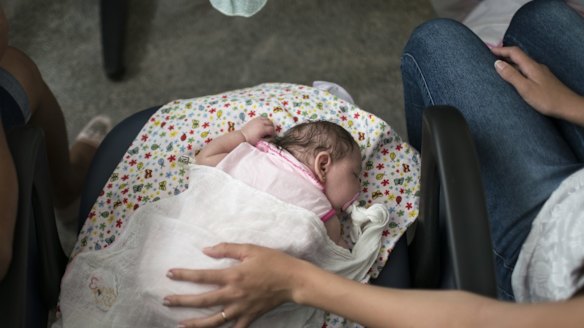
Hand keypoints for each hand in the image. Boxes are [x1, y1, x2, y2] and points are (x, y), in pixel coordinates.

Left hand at [164, 243, 300, 327]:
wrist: (294, 280)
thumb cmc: (273, 261)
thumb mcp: (250, 249)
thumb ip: (227, 249)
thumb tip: (206, 250)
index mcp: (232, 275)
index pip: (202, 276)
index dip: (184, 275)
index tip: (169, 274)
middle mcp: (234, 294)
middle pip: (203, 300)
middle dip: (182, 301)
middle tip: (166, 301)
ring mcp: (241, 308)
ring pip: (214, 320)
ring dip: (196, 323)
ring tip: (181, 324)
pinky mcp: (250, 317)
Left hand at [240, 117, 274, 145]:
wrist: (242, 136)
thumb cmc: (251, 140)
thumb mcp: (260, 141)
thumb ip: (267, 140)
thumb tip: (272, 138)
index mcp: (263, 129)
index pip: (272, 129)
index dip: (273, 133)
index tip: (272, 136)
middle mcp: (261, 123)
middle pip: (271, 123)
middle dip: (272, 127)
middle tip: (270, 132)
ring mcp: (258, 120)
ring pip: (267, 119)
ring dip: (269, 123)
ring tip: (267, 127)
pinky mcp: (255, 119)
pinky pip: (262, 117)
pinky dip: (264, 120)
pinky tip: (263, 124)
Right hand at [492, 46, 582, 119]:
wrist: (568, 106)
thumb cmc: (547, 99)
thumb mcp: (525, 88)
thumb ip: (511, 75)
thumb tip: (497, 63)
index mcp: (531, 66)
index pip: (514, 52)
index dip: (501, 50)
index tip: (488, 51)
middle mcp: (536, 67)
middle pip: (518, 57)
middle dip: (504, 56)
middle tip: (490, 58)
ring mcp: (540, 73)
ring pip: (522, 64)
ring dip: (510, 64)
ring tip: (498, 69)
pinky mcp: (542, 80)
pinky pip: (526, 71)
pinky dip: (516, 71)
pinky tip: (513, 79)